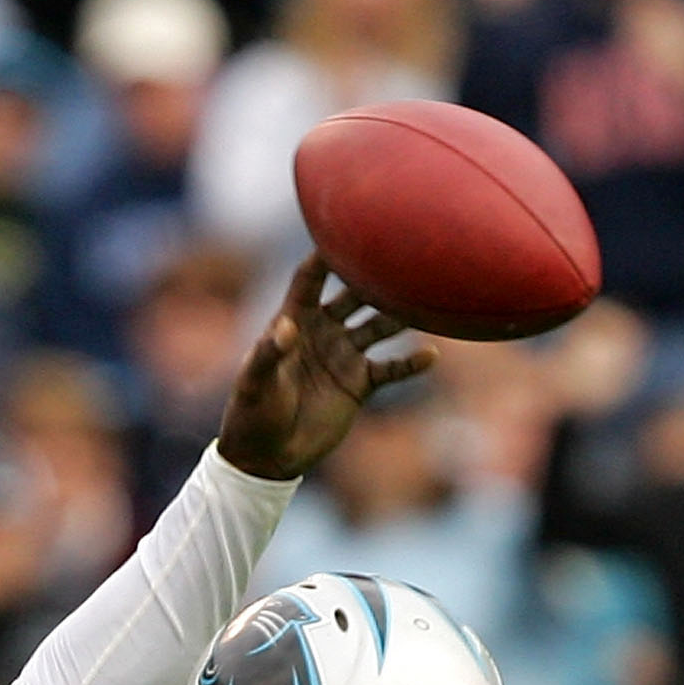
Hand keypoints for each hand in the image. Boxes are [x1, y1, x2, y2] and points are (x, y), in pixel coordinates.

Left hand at [217, 248, 431, 482]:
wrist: (268, 457)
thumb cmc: (252, 414)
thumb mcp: (254, 383)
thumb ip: (268, 353)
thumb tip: (287, 328)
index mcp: (294, 320)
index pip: (310, 278)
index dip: (324, 254)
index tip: (345, 227)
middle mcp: (324, 330)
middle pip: (355, 294)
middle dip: (375, 276)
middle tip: (401, 254)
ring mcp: (344, 355)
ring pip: (379, 326)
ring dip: (400, 315)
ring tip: (427, 299)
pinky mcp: (358, 383)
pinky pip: (390, 368)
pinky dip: (410, 363)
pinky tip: (432, 355)